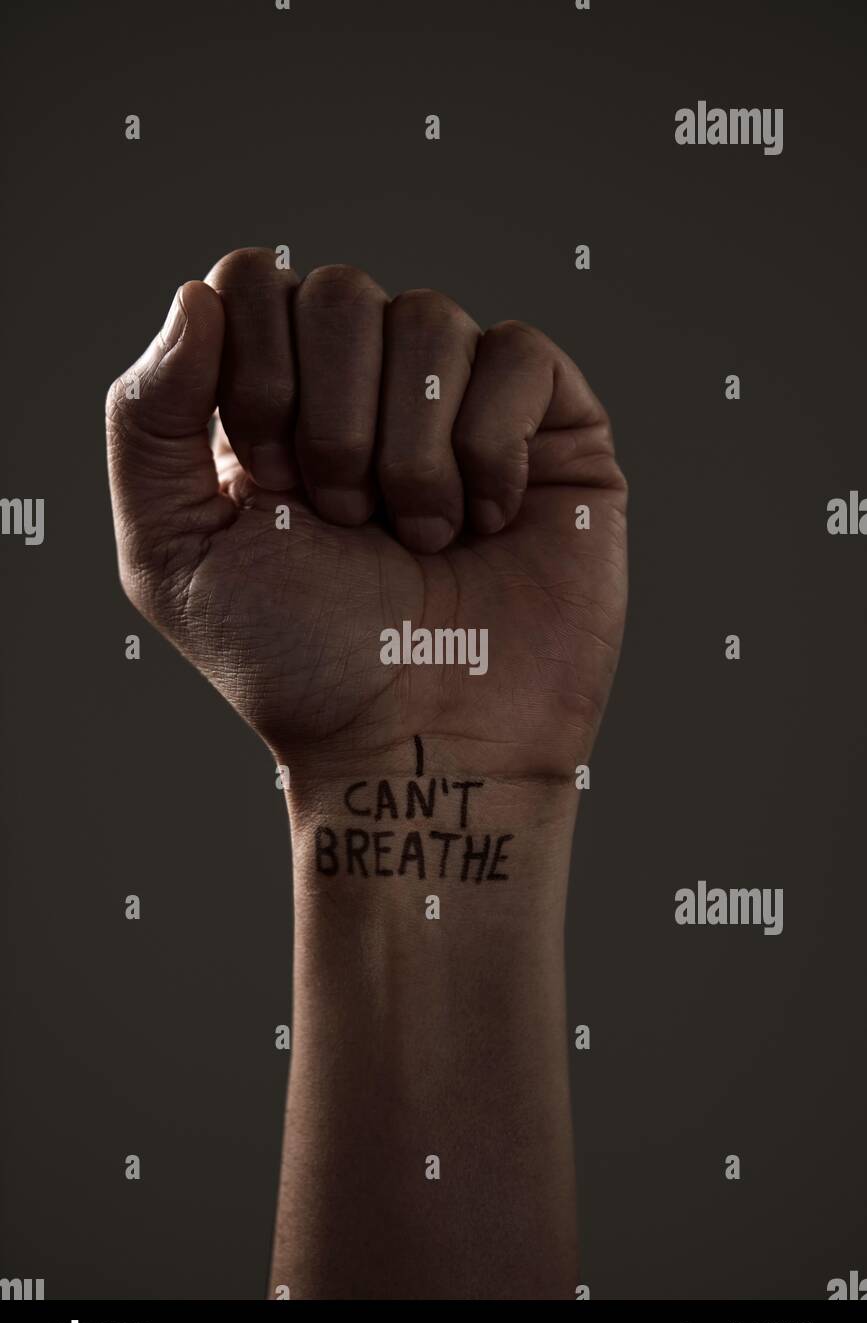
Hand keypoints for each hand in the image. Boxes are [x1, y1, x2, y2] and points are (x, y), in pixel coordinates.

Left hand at [106, 248, 626, 782]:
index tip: (272, 491)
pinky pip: (520, 356)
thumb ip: (148, 419)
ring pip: (431, 319)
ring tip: (420, 540)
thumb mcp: (173, 554)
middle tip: (346, 521)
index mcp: (277, 405)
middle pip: (341, 292)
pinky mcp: (555, 432)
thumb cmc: (301, 666)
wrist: (420, 744)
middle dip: (332, 422)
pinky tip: (486, 523)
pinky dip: (490, 448)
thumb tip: (200, 293)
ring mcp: (464, 407)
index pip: (255, 285)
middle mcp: (371, 393)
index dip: (256, 375)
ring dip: (410, 453)